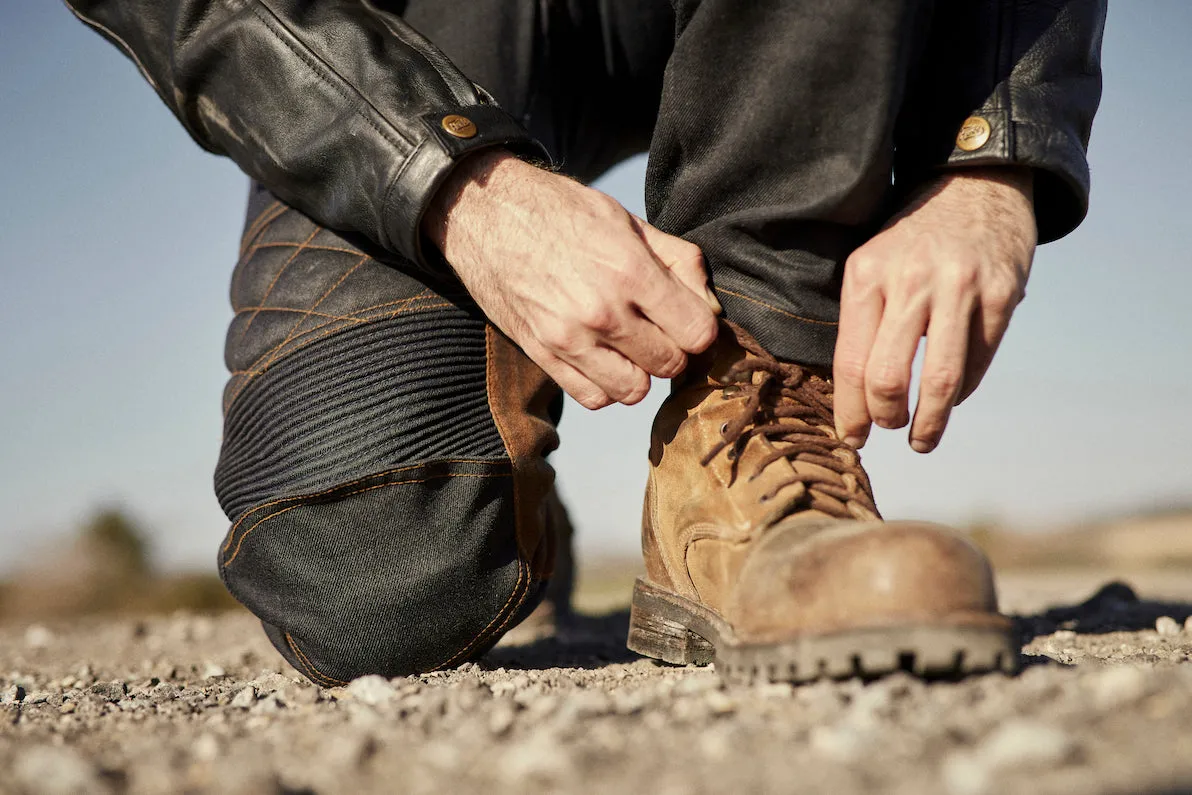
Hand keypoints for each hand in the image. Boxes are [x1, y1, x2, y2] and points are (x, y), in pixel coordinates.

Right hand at [425, 150, 719, 408]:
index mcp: (630, 272)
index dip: (700, 329)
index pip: (696, 334)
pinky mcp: (541, 354)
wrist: (486, 213)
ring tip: (629, 345)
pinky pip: (592, 397)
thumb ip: (678, 262)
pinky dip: (604, 385)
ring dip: (639, 372)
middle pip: (669, 365)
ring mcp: (568, 339)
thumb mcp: (628, 221)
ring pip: (633, 391)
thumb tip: (712, 305)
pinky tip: (601, 357)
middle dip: (672, 349)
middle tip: (659, 329)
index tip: (688, 318)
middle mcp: (601, 312)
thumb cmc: (561, 211)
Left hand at [833, 167, 1036, 452]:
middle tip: (887, 429)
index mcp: (866, 275)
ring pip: (940, 380)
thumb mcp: (873, 263)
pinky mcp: (1002, 293)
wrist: (977, 182)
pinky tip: (952, 397)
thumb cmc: (914, 238)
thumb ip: (863, 320)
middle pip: (888, 378)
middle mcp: (909, 281)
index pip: (851, 363)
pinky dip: (964, 389)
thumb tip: (852, 398)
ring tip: (922, 440)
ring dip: (930, 422)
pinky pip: (979, 359)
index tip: (852, 437)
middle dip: (885, 418)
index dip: (850, 411)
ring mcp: (959, 287)